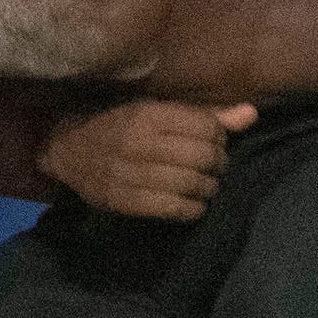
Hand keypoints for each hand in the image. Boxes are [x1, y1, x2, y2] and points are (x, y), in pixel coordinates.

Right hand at [36, 97, 253, 221]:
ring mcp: (127, 173)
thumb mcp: (155, 109)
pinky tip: (192, 204)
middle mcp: (137, 142)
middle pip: (203, 156)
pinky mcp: (122, 200)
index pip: (207, 127)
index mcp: (146, 114)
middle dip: (217, 163)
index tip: (213, 140)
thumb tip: (251, 115)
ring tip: (204, 185)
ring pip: (191, 184)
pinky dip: (191, 209)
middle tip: (213, 166)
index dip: (219, 136)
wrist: (67, 148)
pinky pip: (172, 209)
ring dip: (207, 187)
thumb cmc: (118, 122)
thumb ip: (203, 113)